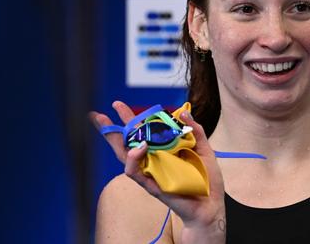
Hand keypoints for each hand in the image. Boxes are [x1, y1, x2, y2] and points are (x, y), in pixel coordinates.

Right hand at [90, 101, 225, 236]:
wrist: (210, 204)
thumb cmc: (206, 179)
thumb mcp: (203, 149)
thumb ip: (195, 131)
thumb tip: (183, 112)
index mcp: (163, 150)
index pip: (142, 132)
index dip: (129, 118)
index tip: (117, 105)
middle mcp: (152, 160)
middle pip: (127, 142)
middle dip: (111, 129)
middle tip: (98, 115)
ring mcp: (150, 172)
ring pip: (125, 157)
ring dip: (116, 141)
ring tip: (112, 126)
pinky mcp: (151, 185)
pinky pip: (135, 172)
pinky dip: (133, 159)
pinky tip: (139, 148)